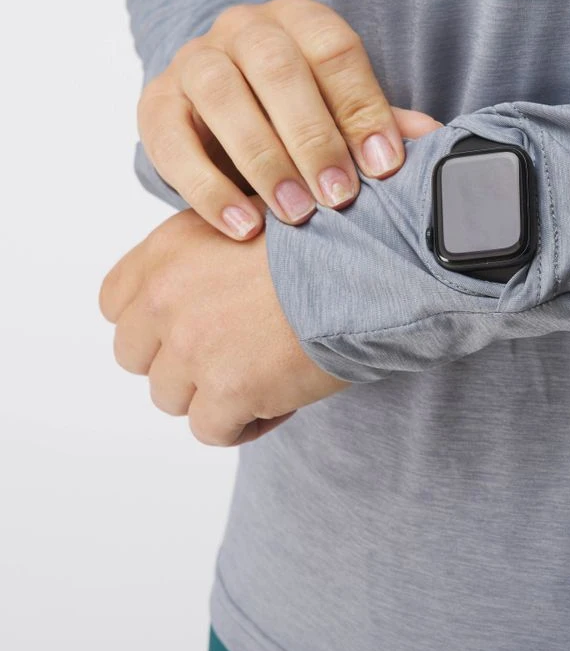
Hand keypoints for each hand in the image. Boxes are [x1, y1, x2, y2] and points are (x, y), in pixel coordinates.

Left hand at [99, 202, 347, 446]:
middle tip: (234, 352)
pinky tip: (281, 398)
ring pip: (171, 397)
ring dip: (213, 393)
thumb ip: (207, 255)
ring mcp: (193, 345)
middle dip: (180, 361)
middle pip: (136, 357)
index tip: (193, 325)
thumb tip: (201, 292)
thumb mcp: (250, 220)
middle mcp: (167, 296)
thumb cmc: (328, 239)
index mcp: (168, 249)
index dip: (153, 323)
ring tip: (265, 374)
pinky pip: (212, 430)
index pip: (116, 303)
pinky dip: (245, 423)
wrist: (372, 264)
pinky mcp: (227, 389)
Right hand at [138, 0, 442, 239]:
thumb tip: (431, 141)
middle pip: (276, 66)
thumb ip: (378, 122)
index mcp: (300, 20)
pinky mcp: (156, 103)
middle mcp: (244, 28)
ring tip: (295, 215)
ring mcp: (194, 60)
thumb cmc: (300, 112)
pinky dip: (206, 188)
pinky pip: (170, 139)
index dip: (361, 107)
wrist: (225, 111)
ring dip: (262, 160)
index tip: (385, 166)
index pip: (333, 49)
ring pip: (221, 95)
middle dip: (312, 136)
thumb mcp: (341, 111)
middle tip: (338, 197)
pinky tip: (241, 226)